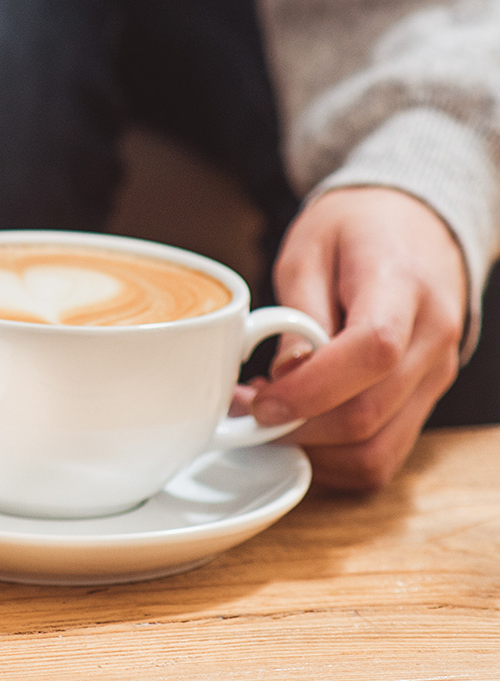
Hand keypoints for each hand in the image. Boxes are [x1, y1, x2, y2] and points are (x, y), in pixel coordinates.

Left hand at [244, 187, 466, 489]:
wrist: (416, 225)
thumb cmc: (356, 231)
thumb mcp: (308, 251)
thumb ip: (297, 315)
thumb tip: (283, 378)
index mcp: (403, 287)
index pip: (372, 351)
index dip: (310, 387)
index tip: (259, 398)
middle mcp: (432, 340)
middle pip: (370, 414)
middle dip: (296, 426)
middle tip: (244, 408)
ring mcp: (435, 376)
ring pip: (379, 450)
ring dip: (313, 449)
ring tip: (268, 417)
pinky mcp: (425, 399)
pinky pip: (384, 454)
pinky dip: (335, 455)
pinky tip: (301, 424)